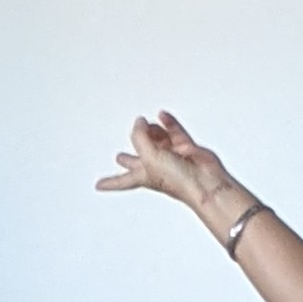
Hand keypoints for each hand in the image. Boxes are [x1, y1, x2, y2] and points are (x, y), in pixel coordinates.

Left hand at [95, 110, 237, 219]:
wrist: (204, 181)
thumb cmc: (177, 178)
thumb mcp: (149, 156)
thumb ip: (140, 136)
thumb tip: (138, 121)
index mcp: (143, 176)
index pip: (122, 180)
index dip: (109, 182)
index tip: (98, 186)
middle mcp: (156, 168)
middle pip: (139, 162)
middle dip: (129, 161)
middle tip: (119, 158)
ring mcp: (172, 158)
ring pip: (157, 143)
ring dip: (151, 133)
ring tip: (145, 124)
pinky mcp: (186, 148)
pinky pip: (175, 133)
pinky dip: (168, 123)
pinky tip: (162, 115)